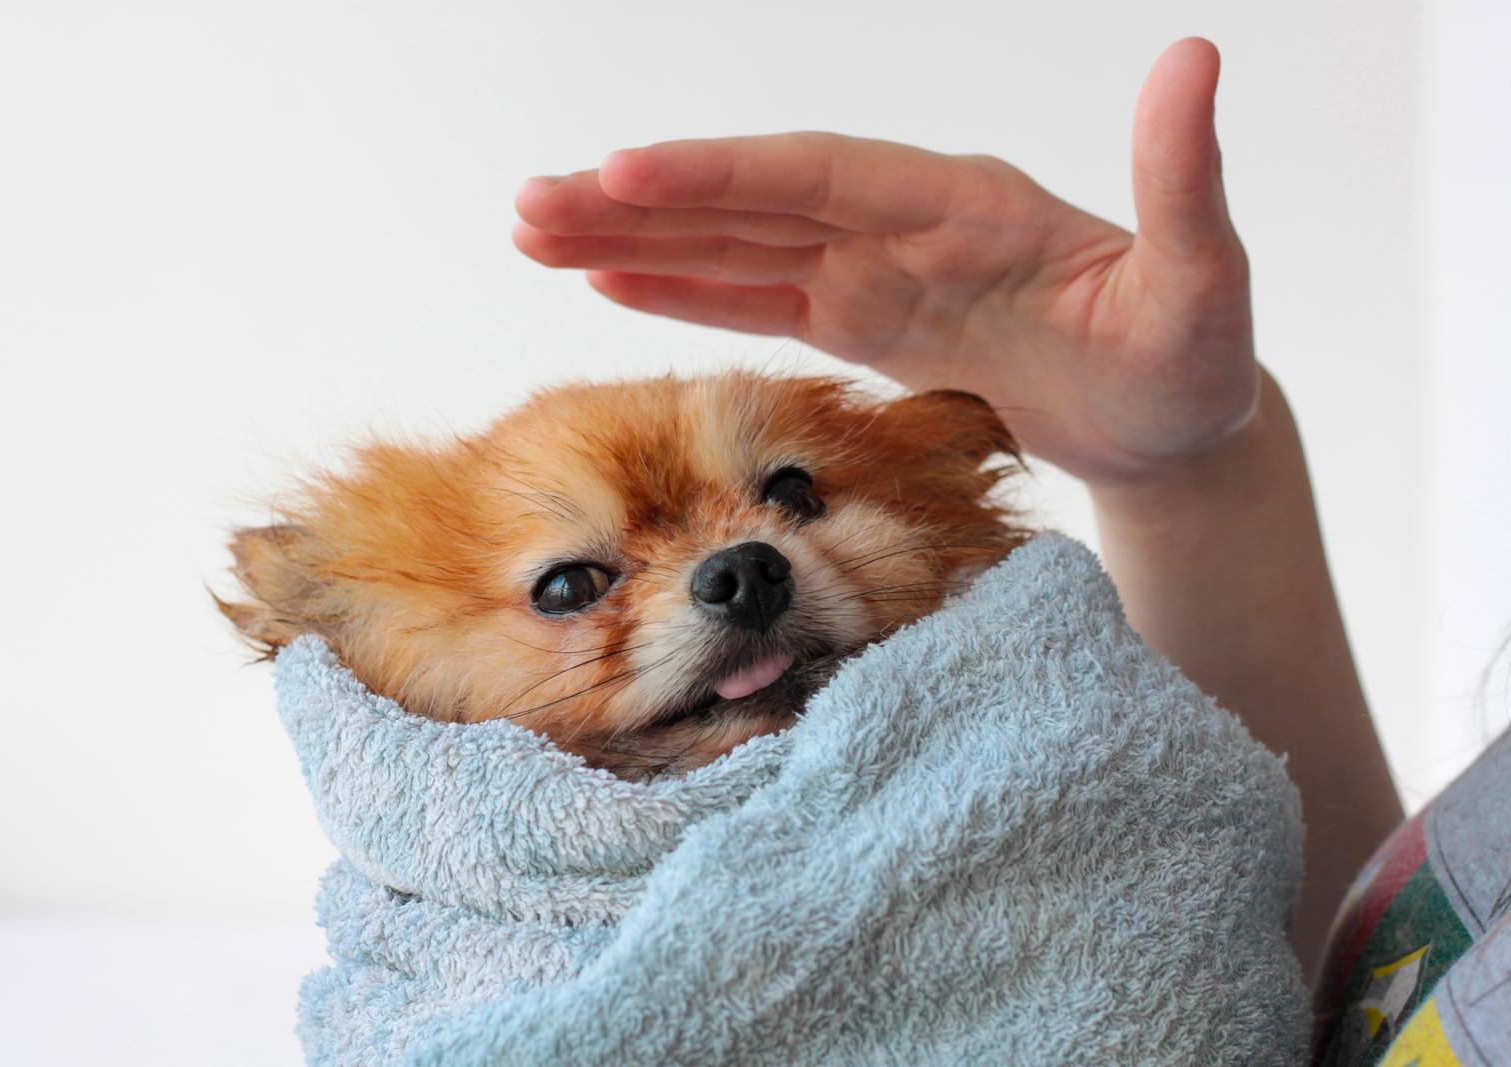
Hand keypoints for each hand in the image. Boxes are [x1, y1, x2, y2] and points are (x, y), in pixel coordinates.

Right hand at [513, 38, 1253, 485]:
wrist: (1173, 420)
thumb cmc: (1189, 360)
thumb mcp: (1203, 282)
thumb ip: (1183, 181)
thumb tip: (1195, 59)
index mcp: (961, 203)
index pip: (817, 175)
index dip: (719, 173)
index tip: (624, 170)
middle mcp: (901, 224)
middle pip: (749, 201)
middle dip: (638, 203)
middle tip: (529, 205)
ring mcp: (875, 271)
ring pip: (735, 247)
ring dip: (636, 241)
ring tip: (537, 233)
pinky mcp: (864, 320)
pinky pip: (758, 301)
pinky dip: (684, 291)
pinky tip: (613, 284)